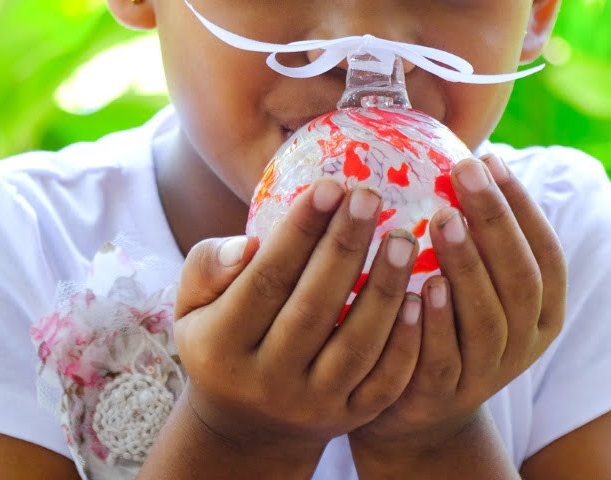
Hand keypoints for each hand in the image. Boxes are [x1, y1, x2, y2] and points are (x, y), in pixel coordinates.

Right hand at [173, 181, 424, 464]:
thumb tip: (248, 245)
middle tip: (370, 195)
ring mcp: (313, 405)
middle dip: (344, 247)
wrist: (248, 426)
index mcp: (222, 345)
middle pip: (313, 308)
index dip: (299, 232)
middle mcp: (268, 381)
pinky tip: (418, 297)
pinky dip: (405, 341)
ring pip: (356, 345)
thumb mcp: (191, 305)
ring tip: (404, 239)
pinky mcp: (351, 417)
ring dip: (384, 289)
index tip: (329, 185)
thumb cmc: (222, 338)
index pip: (266, 279)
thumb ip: (208, 268)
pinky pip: (385, 382)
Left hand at [350, 154, 566, 460]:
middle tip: (463, 171)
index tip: (491, 160)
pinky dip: (436, 322)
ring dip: (467, 264)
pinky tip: (418, 287)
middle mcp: (525, 340)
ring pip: (488, 319)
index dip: (522, 205)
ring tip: (442, 218)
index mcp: (542, 308)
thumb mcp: (474, 279)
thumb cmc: (447, 317)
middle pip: (520, 278)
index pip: (545, 252)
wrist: (421, 404)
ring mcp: (488, 372)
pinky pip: (444, 359)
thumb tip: (448, 148)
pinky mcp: (446, 395)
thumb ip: (473, 229)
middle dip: (495, 220)